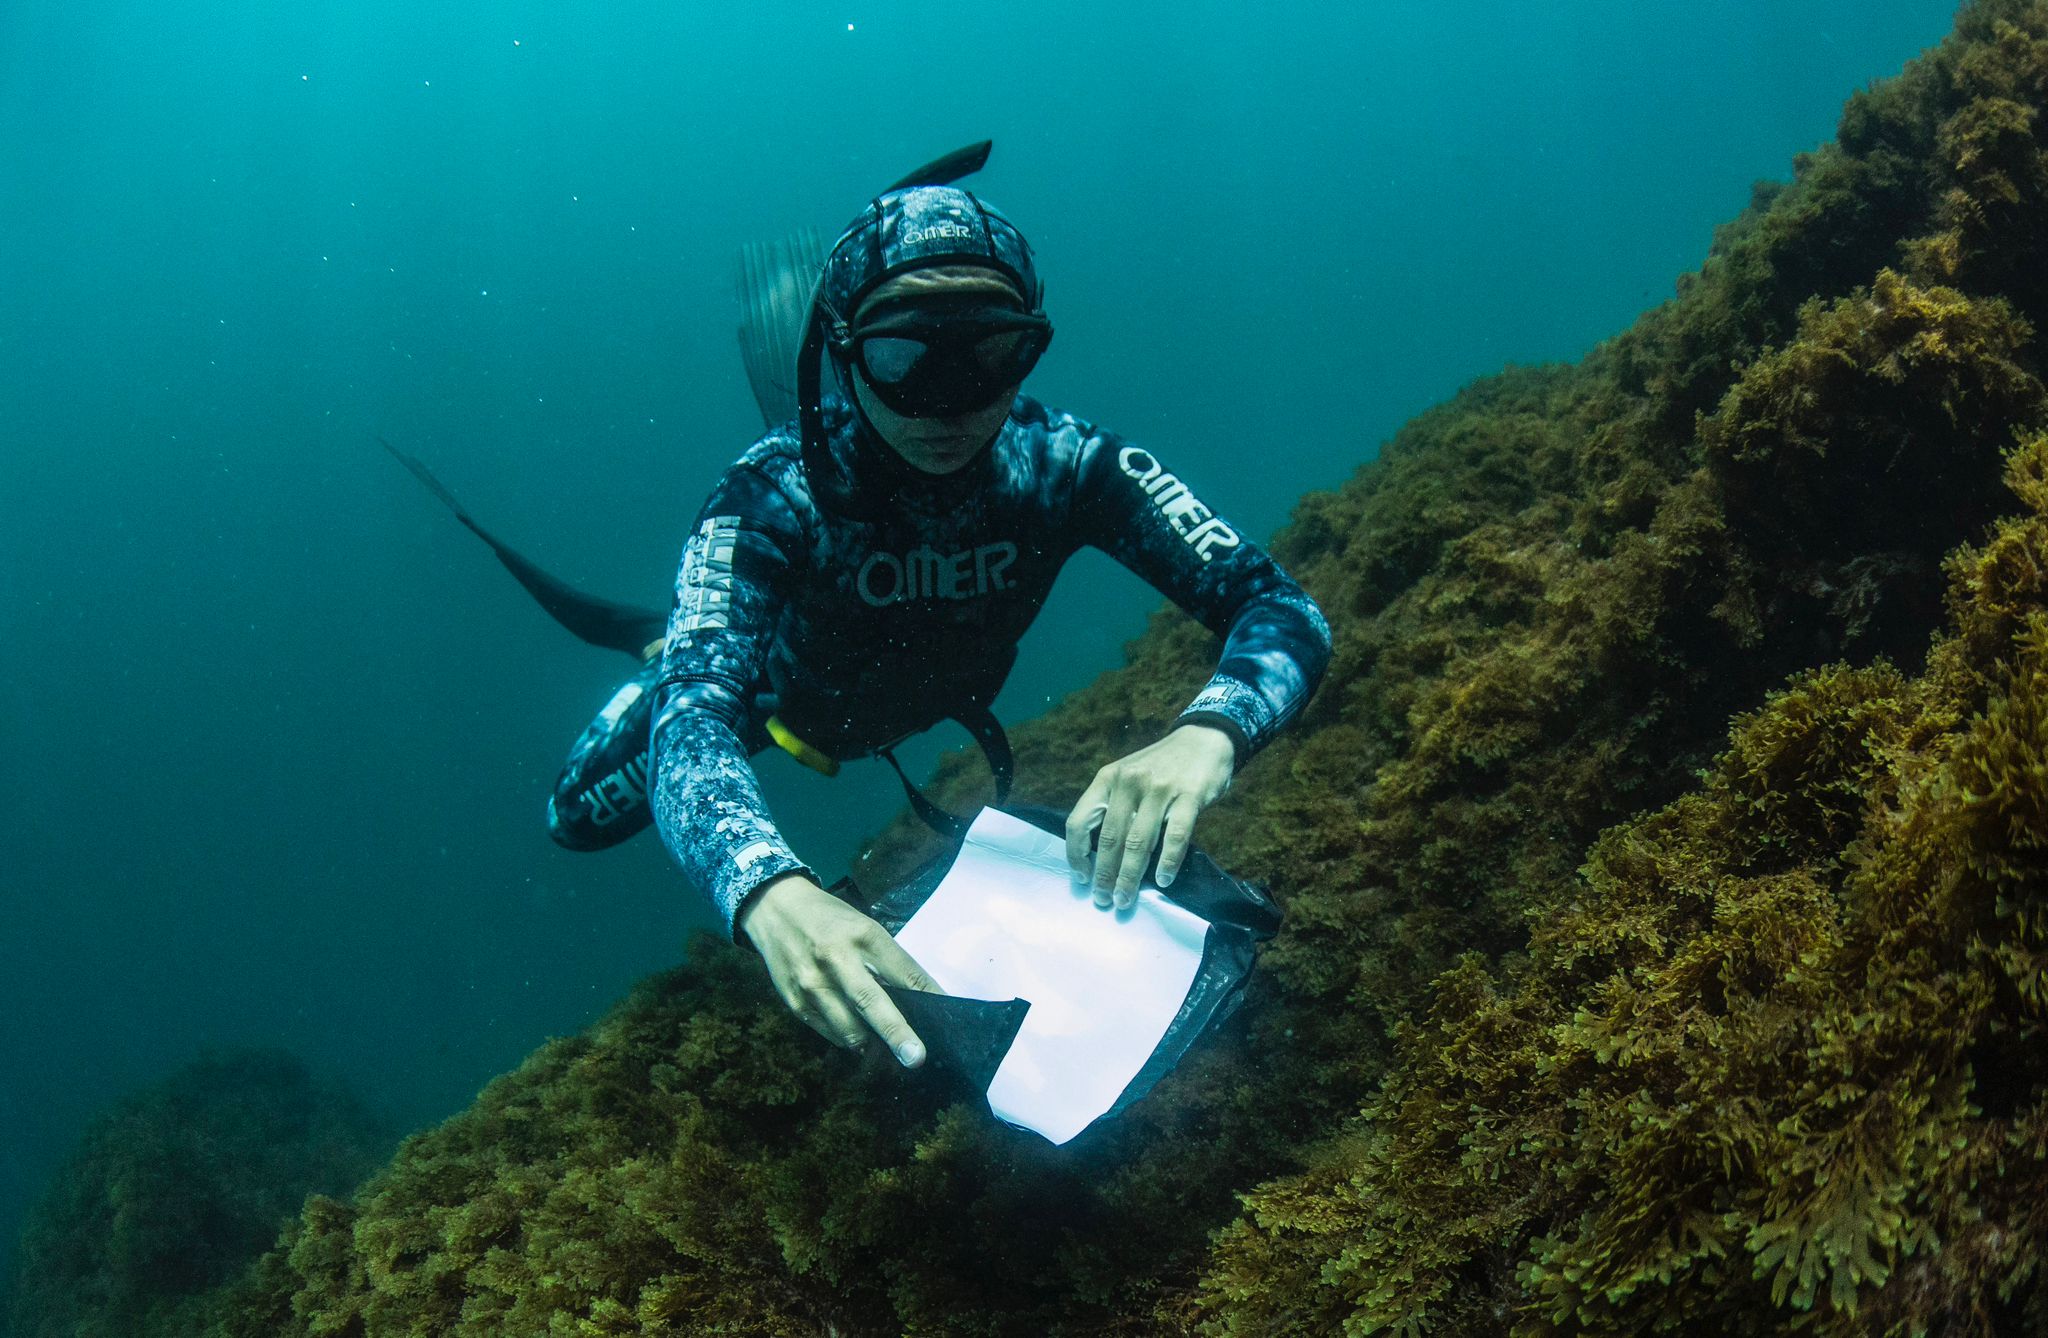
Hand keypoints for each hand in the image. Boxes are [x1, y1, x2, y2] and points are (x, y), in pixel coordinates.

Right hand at [737, 874, 935, 1065]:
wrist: (775, 908)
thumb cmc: (830, 919)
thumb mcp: (864, 927)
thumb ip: (887, 962)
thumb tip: (917, 1001)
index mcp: (863, 935)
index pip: (903, 972)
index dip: (928, 997)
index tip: (946, 1019)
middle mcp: (836, 959)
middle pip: (872, 1003)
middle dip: (896, 1033)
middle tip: (916, 1057)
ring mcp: (812, 983)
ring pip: (849, 1029)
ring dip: (871, 1042)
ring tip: (882, 1043)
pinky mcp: (794, 1002)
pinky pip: (830, 1033)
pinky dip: (847, 1037)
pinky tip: (855, 1030)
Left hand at [1065, 723, 1235, 909]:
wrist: (1204, 739)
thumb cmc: (1161, 765)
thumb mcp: (1126, 775)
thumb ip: (1113, 806)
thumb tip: (1099, 855)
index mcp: (1107, 778)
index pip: (1079, 821)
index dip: (1076, 853)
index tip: (1082, 876)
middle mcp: (1128, 782)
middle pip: (1110, 838)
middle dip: (1105, 874)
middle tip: (1104, 900)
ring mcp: (1159, 788)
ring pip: (1139, 842)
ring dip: (1130, 876)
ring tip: (1126, 899)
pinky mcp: (1189, 795)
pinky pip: (1175, 836)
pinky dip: (1168, 861)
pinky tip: (1163, 879)